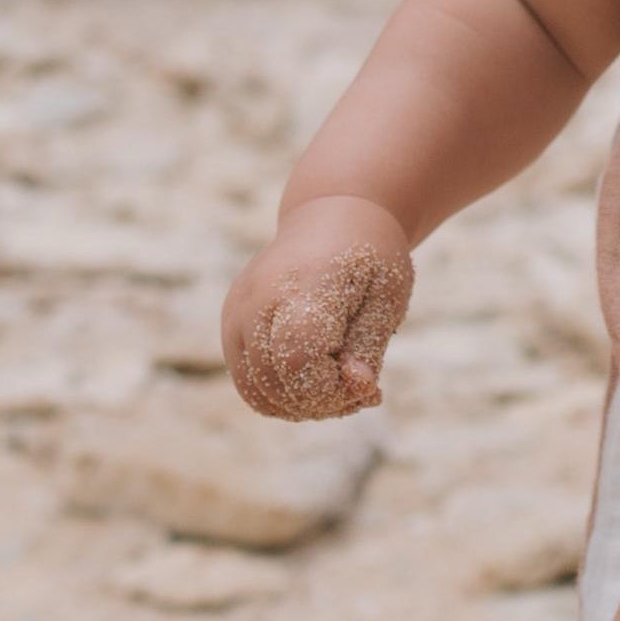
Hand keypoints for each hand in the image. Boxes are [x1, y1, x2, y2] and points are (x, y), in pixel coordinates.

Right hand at [225, 198, 414, 421]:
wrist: (330, 215)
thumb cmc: (368, 255)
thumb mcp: (387, 294)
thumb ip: (370, 346)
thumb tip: (358, 387)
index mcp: (302, 284)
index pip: (298, 359)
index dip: (331, 387)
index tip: (369, 382)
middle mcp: (258, 298)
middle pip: (273, 382)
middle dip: (321, 403)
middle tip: (361, 389)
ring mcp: (237, 311)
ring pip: (255, 390)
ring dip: (301, 405)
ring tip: (340, 387)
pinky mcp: (231, 322)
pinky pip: (248, 381)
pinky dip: (283, 395)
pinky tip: (319, 380)